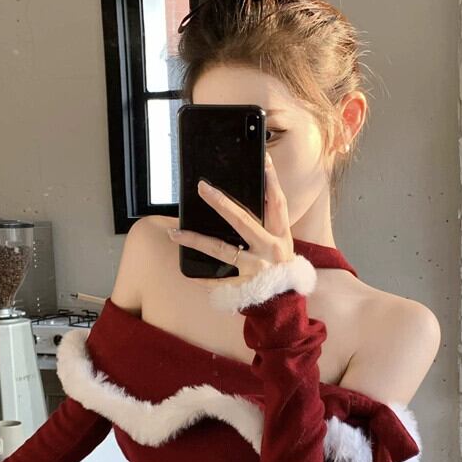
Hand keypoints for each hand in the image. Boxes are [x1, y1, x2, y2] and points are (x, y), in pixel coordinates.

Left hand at [167, 152, 295, 287]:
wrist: (286, 303)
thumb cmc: (281, 268)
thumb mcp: (282, 243)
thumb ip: (269, 223)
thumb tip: (254, 196)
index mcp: (281, 235)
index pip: (277, 202)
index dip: (272, 180)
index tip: (263, 159)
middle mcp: (269, 249)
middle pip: (242, 221)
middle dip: (221, 203)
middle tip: (202, 188)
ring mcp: (256, 268)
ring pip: (221, 250)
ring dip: (196, 240)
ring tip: (175, 233)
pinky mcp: (245, 285)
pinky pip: (219, 281)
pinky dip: (203, 279)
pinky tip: (188, 273)